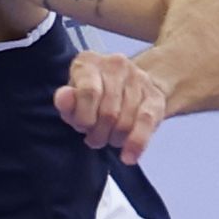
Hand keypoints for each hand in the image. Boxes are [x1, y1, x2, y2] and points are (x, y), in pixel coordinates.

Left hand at [53, 50, 169, 157]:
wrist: (127, 87)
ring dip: (115, 139)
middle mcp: (116, 64)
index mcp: (90, 62)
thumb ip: (66, 102)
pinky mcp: (155, 95)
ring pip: (126, 121)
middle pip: (108, 112)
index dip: (84, 118)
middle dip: (99, 133)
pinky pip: (146, 123)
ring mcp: (138, 78)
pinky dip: (136, 143)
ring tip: (109, 137)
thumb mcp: (73, 99)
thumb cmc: (92, 97)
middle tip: (95, 137)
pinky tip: (128, 156)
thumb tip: (64, 97)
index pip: (89, 92)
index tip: (82, 127)